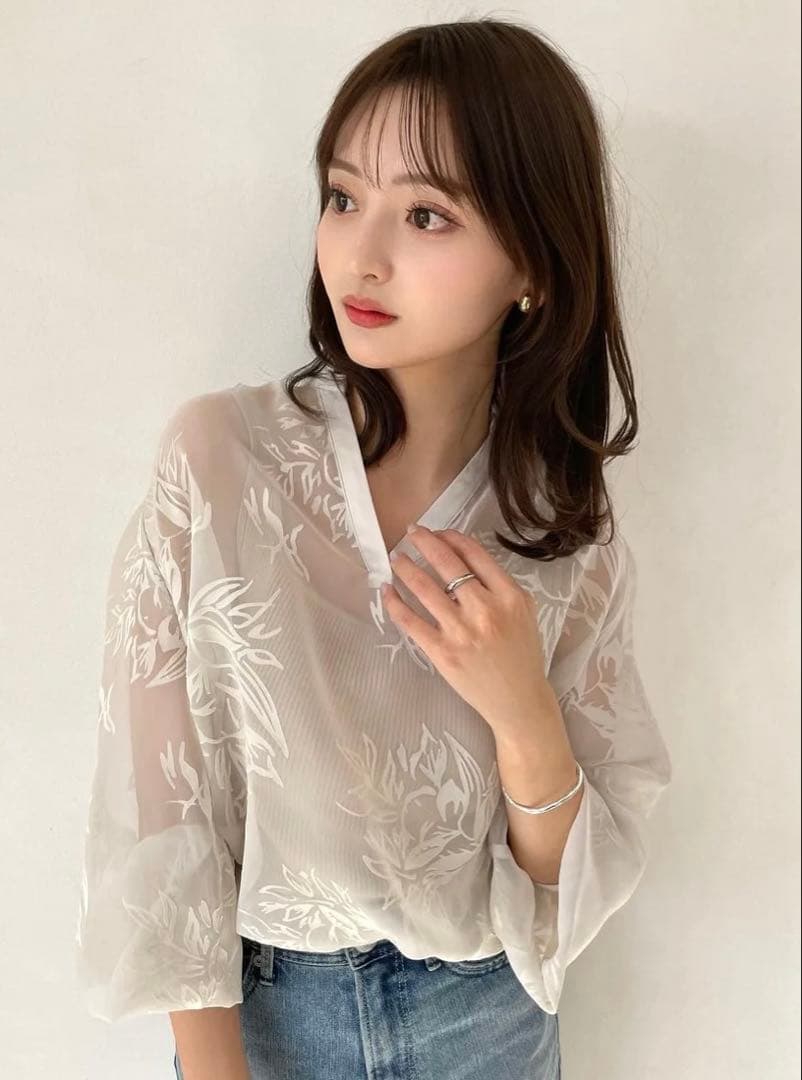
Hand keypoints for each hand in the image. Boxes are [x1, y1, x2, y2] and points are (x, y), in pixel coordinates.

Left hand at [382, 525, 554, 737]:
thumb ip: (499, 585)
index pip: (474, 554)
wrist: (519, 701)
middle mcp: (485, 610)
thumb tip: (463, 556)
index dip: (451, 537)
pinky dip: (395, 603)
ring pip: (424, 588)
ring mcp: (461, 632)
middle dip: (424, 542)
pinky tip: (388, 590)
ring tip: (396, 558)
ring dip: (406, 568)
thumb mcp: (524, 612)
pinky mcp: (442, 652)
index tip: (437, 532)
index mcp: (510, 596)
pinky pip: (411, 621)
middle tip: (411, 532)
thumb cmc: (522, 654)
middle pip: (447, 564)